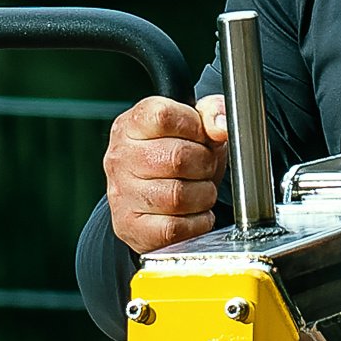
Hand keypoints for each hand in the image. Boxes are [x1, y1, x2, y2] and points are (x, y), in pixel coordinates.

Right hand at [104, 94, 226, 259]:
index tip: (202, 137)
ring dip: (202, 195)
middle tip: (206, 168)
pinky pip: (174, 227)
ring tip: (200, 191)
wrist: (150, 200)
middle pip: (177, 157)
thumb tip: (220, 127)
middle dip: (205, 164)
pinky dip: (196, 222)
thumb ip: (212, 113)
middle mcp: (120, 157)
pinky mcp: (129, 226)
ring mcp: (121, 193)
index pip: (164, 116)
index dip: (195, 127)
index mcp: (132, 125)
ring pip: (177, 196)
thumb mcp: (195, 127)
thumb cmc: (175, 158)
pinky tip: (194, 213)